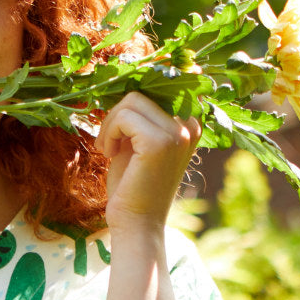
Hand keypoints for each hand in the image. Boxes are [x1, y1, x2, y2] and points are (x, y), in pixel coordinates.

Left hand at [98, 93, 200, 233]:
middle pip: (141, 92)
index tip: (118, 128)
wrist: (137, 222)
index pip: (159, 86)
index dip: (129, 103)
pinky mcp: (160, 142)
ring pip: (131, 101)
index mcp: (190, 122)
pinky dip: (109, 133)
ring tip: (109, 148)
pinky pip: (124, 117)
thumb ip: (141, 114)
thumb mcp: (139, 141)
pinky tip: (109, 154)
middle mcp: (191, 125)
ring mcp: (178, 133)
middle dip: (116, 115)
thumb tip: (127, 78)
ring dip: (111, 124)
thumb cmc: (134, 183)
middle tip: (109, 143)